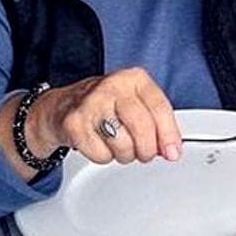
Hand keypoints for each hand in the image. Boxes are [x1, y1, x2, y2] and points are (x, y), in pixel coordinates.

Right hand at [26, 67, 180, 165]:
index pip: (159, 108)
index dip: (169, 134)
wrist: (62, 107)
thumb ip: (158, 123)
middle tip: (144, 153)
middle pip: (142, 127)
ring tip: (119, 145)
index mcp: (134, 79)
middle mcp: (112, 86)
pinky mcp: (74, 123)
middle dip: (147, 149)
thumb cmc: (107, 106)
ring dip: (125, 154)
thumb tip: (171, 149)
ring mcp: (91, 103)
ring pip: (123, 144)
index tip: (173, 152)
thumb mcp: (137, 104)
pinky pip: (102, 154)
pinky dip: (104, 157)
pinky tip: (100, 144)